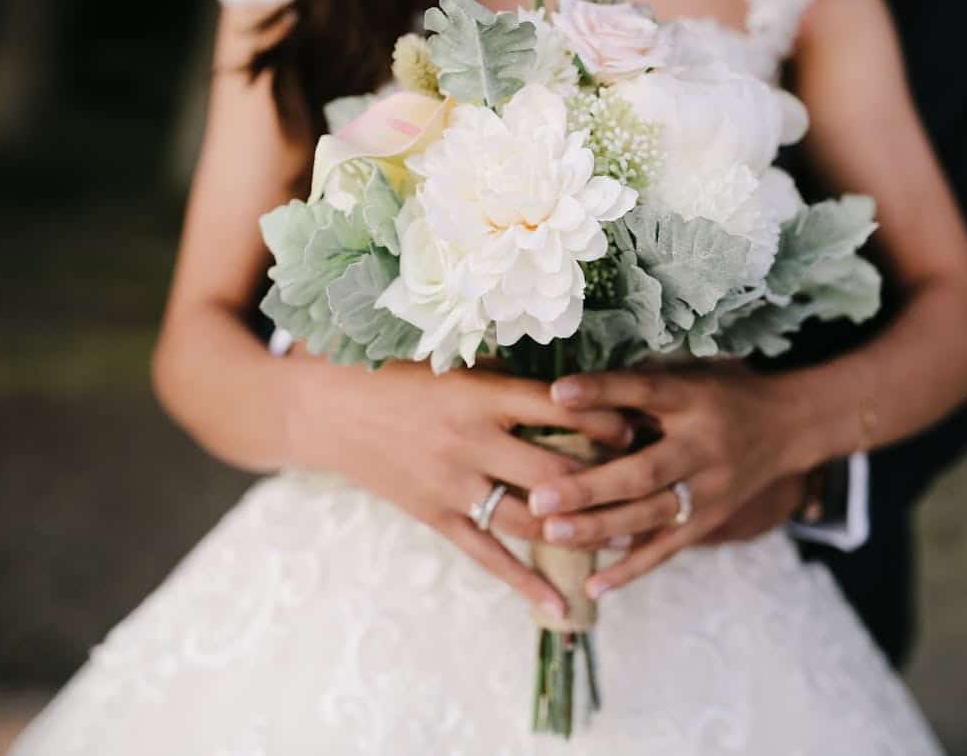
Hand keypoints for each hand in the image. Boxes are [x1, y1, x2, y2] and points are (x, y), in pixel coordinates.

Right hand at [286, 357, 632, 618]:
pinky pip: (488, 557)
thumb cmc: (389, 373)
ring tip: (621, 538)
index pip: (560, 409)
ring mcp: (453, 485)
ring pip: (531, 519)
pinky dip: (525, 584)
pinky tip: (561, 607)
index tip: (637, 426)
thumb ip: (502, 371)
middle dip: (606, 481)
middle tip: (643, 485)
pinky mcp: (436, 516)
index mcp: (480, 394)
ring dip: (579, 531)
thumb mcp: (447, 359)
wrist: (323, 410)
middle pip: (557, 471)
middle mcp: (471, 442)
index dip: (606, 421)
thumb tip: (560, 377)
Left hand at [532, 362, 824, 597]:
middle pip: (644, 471)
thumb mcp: (687, 376)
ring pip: (650, 515)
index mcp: (692, 401)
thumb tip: (567, 387)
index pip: (644, 392)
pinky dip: (630, 569)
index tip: (558, 392)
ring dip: (600, 528)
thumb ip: (636, 386)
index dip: (602, 391)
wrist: (788, 426)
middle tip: (540, 498)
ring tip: (551, 534)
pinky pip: (666, 549)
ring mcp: (709, 490)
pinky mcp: (709, 521)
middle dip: (590, 487)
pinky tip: (592, 583)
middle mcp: (702, 447)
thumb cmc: (720, 395)